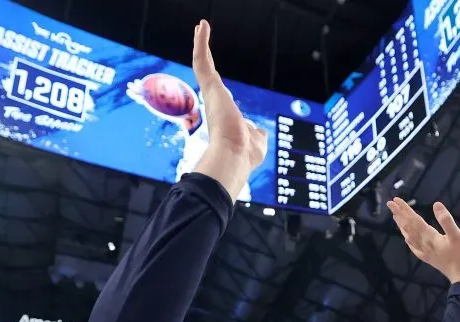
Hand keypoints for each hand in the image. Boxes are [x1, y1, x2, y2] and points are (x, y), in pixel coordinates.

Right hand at [192, 20, 266, 169]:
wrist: (235, 156)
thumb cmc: (245, 153)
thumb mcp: (256, 140)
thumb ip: (256, 132)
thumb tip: (259, 130)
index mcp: (225, 114)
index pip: (219, 94)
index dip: (216, 83)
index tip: (212, 74)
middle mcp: (215, 103)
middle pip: (207, 74)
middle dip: (204, 56)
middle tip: (201, 39)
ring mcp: (211, 94)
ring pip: (203, 65)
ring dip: (201, 44)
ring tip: (201, 27)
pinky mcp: (210, 87)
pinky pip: (202, 62)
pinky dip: (202, 43)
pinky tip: (202, 26)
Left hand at [386, 199, 459, 285]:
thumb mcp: (457, 236)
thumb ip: (446, 220)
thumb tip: (436, 204)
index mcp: (429, 237)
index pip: (414, 220)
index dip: (405, 209)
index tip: (396, 200)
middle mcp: (423, 243)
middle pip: (408, 226)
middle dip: (399, 214)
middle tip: (390, 204)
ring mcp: (424, 252)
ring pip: (409, 236)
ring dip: (401, 225)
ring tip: (395, 217)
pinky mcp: (428, 258)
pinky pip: (414, 247)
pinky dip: (408, 240)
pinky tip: (406, 239)